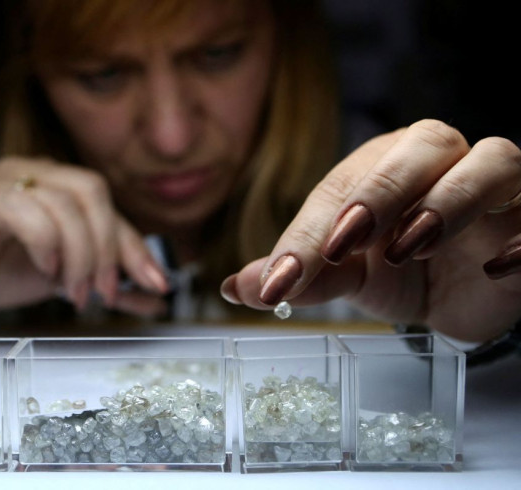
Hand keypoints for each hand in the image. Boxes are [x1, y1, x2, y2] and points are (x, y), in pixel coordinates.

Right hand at [0, 157, 168, 313]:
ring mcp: (5, 182)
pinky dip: (44, 242)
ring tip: (72, 291)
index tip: (156, 283)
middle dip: (106, 248)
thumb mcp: (66, 277)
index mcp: (58, 185)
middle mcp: (35, 174)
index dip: (136, 246)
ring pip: (64, 202)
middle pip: (93, 191)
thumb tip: (155, 297)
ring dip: (79, 254)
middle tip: (101, 290)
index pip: (109, 206)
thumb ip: (107, 281)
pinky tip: (44, 268)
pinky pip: (23, 209)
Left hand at [222, 119, 520, 341]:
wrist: (460, 295)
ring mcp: (496, 186)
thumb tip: (235, 286)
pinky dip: (520, 234)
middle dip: (381, 191)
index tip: (279, 280)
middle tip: (346, 241)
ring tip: (411, 247)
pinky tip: (493, 267)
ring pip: (491, 160)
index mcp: (385, 164)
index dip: (311, 232)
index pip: (346, 185)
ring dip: (450, 200)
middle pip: (423, 145)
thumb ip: (301, 275)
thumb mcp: (348, 276)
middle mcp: (442, 161)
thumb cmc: (399, 271)